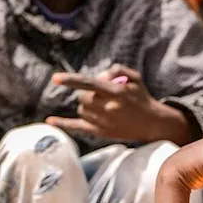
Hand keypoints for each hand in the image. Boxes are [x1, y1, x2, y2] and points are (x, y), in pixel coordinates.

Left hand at [47, 65, 189, 143]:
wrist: (153, 124)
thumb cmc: (141, 98)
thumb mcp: (135, 78)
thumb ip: (116, 70)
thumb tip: (99, 75)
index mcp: (116, 92)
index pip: (89, 84)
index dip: (72, 80)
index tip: (55, 78)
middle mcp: (108, 108)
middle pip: (83, 96)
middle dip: (87, 92)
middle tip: (101, 94)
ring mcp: (103, 122)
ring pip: (81, 108)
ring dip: (87, 104)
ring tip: (103, 106)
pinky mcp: (100, 132)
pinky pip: (77, 127)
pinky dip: (63, 123)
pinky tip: (50, 120)